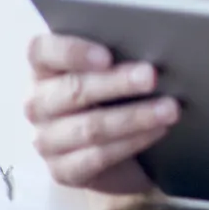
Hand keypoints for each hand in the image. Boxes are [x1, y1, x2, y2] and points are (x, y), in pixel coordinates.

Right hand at [25, 33, 178, 192]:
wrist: (124, 152)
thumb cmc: (121, 95)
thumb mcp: (118, 69)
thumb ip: (123, 53)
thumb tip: (156, 38)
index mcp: (45, 69)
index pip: (42, 52)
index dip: (72, 51)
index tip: (107, 55)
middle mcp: (39, 103)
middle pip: (73, 90)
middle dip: (117, 83)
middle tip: (151, 76)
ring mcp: (47, 140)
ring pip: (89, 127)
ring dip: (134, 117)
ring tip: (169, 108)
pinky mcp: (63, 171)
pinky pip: (96, 157)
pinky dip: (131, 143)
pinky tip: (157, 131)